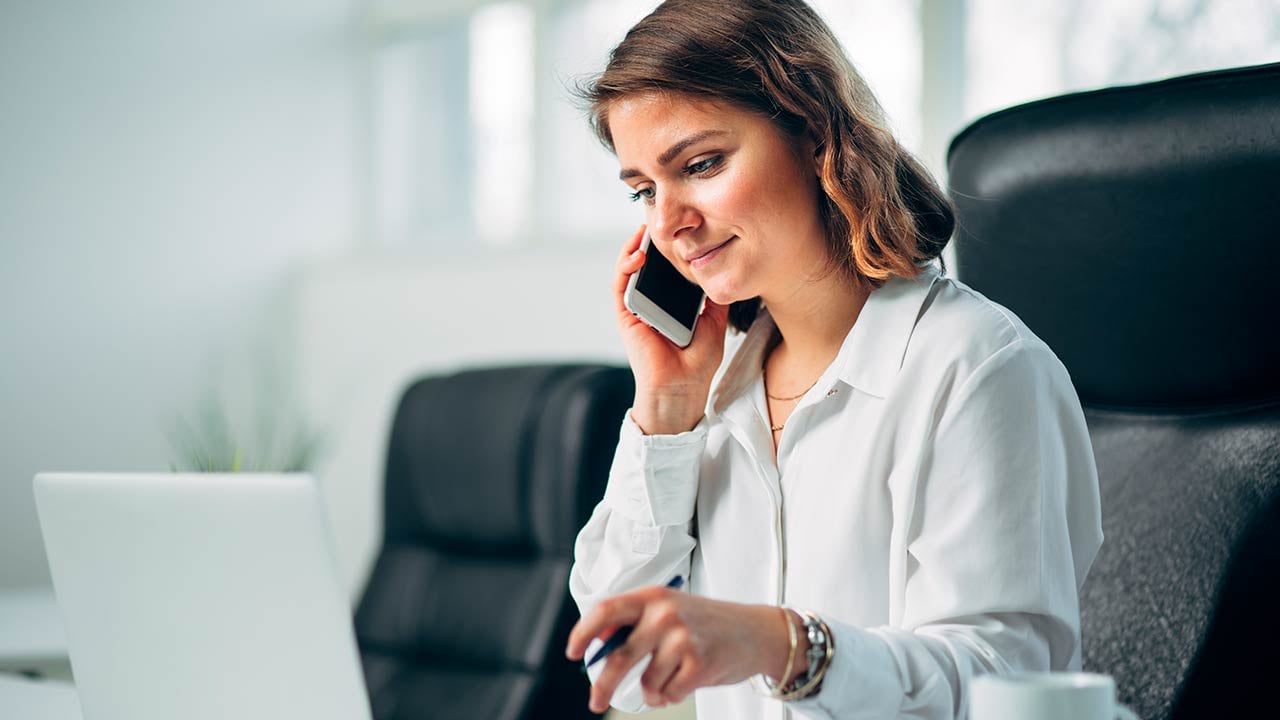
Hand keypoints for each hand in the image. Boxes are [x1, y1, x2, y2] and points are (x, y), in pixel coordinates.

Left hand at [565, 586, 798, 711]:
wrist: (757, 632)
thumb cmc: (708, 624)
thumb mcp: (671, 608)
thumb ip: (638, 622)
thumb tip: (599, 648)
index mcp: (653, 596)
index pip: (606, 610)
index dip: (583, 632)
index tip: (572, 652)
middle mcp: (665, 613)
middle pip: (619, 657)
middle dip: (602, 685)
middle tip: (595, 701)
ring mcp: (683, 638)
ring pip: (647, 683)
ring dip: (655, 691)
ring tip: (673, 677)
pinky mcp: (699, 663)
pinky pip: (668, 694)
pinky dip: (673, 695)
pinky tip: (688, 680)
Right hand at [613, 225, 729, 434]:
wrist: (683, 388)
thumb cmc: (697, 362)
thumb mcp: (714, 320)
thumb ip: (714, 296)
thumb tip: (721, 268)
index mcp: (671, 302)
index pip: (666, 268)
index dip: (670, 248)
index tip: (681, 227)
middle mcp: (651, 302)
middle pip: (647, 264)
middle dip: (651, 240)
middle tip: (661, 219)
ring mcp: (636, 308)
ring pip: (629, 269)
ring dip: (634, 246)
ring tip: (646, 229)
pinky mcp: (625, 316)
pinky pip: (620, 286)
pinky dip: (625, 267)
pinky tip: (637, 254)